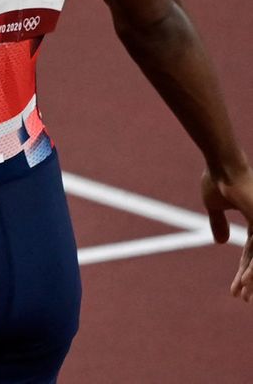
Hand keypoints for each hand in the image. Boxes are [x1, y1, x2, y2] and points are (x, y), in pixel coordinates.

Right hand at [201, 167, 252, 300]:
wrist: (222, 165)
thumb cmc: (217, 179)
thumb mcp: (213, 205)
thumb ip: (218, 222)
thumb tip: (221, 241)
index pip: (252, 255)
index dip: (244, 272)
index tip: (235, 289)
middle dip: (251, 281)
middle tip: (243, 299)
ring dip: (252, 280)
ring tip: (243, 295)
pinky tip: (245, 281)